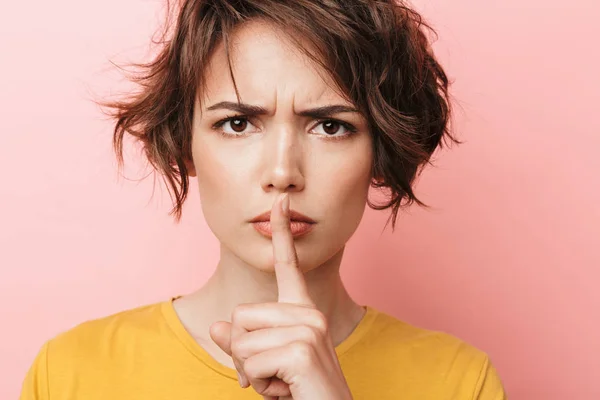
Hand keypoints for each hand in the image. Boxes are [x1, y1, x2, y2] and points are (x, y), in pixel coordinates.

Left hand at [209, 193, 352, 399]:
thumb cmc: (300, 392)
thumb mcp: (266, 364)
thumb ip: (244, 342)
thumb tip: (218, 326)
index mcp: (303, 311)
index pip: (289, 266)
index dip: (282, 232)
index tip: (280, 200)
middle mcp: (309, 313)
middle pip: (240, 316)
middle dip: (244, 354)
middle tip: (272, 374)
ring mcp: (309, 328)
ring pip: (241, 342)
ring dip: (251, 373)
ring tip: (281, 383)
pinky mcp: (301, 349)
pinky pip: (249, 362)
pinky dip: (259, 385)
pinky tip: (285, 390)